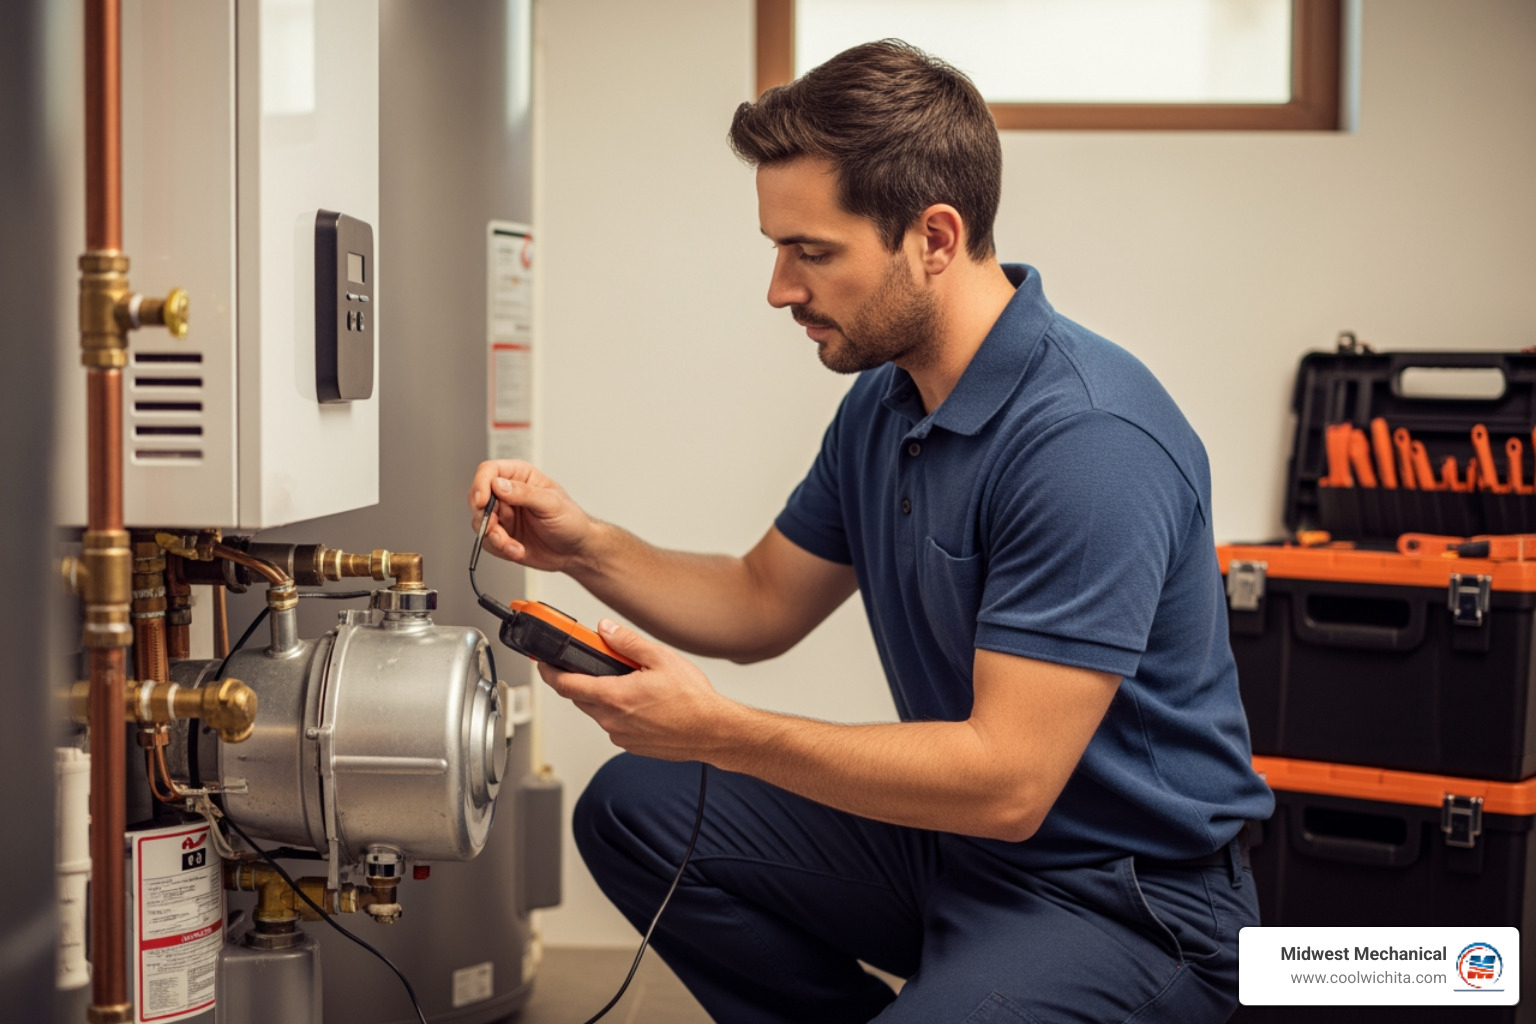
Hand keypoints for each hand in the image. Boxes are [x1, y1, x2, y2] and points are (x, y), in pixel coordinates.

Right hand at [467, 459, 594, 571]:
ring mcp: (503, 515)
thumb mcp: (552, 504)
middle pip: (477, 497)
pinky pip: (487, 541)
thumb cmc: (572, 522)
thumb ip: (525, 493)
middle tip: (496, 530)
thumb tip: (499, 485)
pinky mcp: (502, 535)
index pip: (490, 471)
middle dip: (485, 516)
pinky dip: (500, 548)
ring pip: (480, 521)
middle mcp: (508, 494)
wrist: (576, 551)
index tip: (482, 501)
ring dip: (493, 537)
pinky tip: (517, 550)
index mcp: (521, 477)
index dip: (481, 484)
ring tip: (512, 545)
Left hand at [539, 620, 735, 761]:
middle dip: (583, 680)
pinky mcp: (632, 746)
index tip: (544, 664)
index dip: (550, 673)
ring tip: (632, 683)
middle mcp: (611, 720)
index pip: (566, 685)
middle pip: (580, 698)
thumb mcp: (660, 658)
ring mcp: (620, 736)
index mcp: (613, 696)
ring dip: (605, 696)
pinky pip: (615, 725)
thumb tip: (606, 630)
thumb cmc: (693, 701)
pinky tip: (644, 703)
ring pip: (599, 712)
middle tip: (598, 665)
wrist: (713, 731)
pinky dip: (620, 712)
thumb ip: (627, 642)